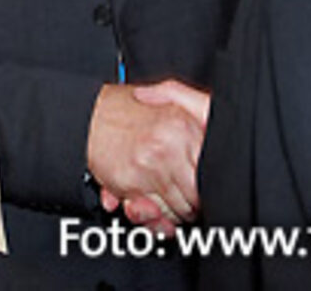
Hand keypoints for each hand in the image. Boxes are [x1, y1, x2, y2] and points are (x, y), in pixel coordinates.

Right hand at [86, 80, 210, 224]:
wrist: (89, 113)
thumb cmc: (130, 106)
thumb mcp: (170, 93)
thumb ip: (201, 106)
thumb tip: (222, 140)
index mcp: (184, 126)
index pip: (211, 171)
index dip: (208, 182)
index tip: (203, 183)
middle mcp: (169, 147)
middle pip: (198, 195)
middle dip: (195, 202)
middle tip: (185, 195)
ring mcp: (149, 167)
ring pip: (177, 209)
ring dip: (175, 212)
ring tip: (168, 198)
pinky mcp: (129, 183)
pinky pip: (152, 214)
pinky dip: (155, 218)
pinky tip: (152, 204)